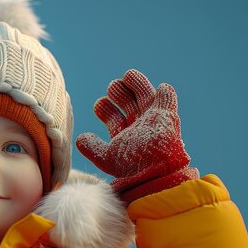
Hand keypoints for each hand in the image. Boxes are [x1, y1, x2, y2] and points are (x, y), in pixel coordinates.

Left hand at [76, 69, 197, 202]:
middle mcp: (139, 129)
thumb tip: (80, 137)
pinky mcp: (167, 117)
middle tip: (112, 87)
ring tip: (128, 75)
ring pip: (146, 98)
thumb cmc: (130, 168)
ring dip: (137, 85)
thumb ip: (92, 147)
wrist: (154, 172)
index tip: (99, 104)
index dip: (106, 110)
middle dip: (119, 93)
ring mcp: (153, 122)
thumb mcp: (106, 158)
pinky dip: (165, 92)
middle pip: (129, 106)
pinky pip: (167, 100)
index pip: (115, 120)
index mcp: (125, 138)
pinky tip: (160, 88)